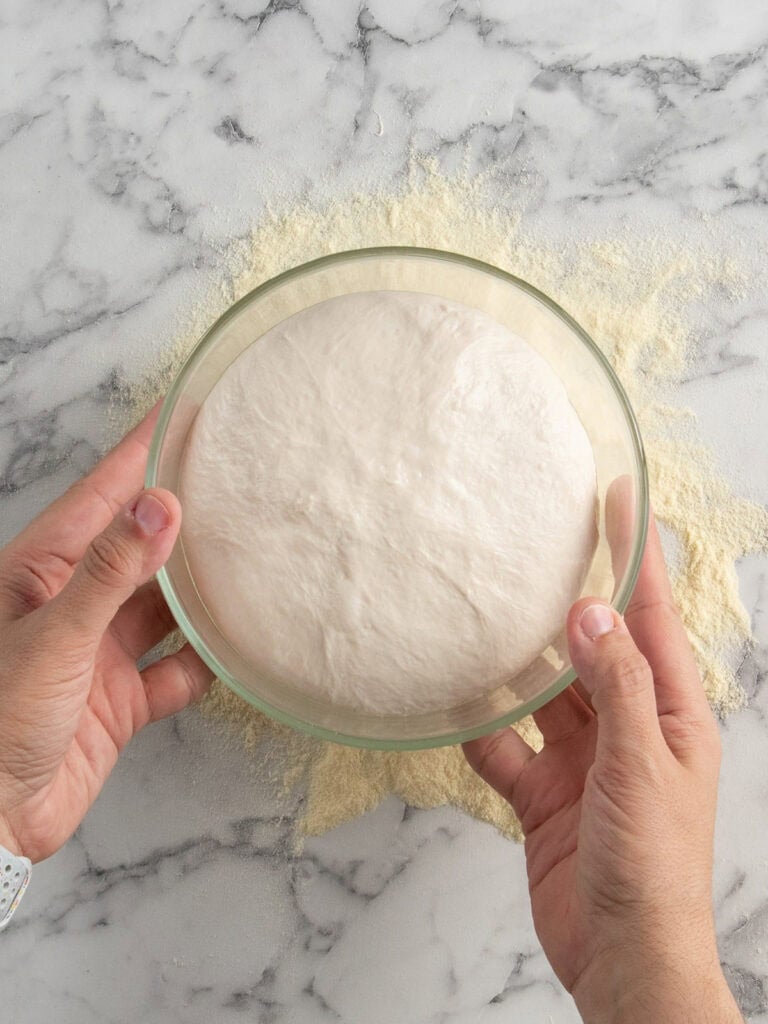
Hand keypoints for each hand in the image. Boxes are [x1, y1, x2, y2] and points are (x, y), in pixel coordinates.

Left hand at [0, 406, 211, 862]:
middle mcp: (74, 602)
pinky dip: (208, 660)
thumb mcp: (50, 636)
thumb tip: (160, 506)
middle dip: (186, 513)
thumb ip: (107, 573)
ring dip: (205, 587)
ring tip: (256, 553)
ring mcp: (100, 652)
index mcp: (41, 570)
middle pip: (142, 545)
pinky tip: (242, 646)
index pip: (102, 493)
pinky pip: (178, 670)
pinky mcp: (122, 699)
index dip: (144, 451)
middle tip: (240, 477)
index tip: (185, 411)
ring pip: (165, 604)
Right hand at [464, 517, 741, 1023]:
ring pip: (543, 689)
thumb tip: (589, 615)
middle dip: (568, 598)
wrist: (621, 959)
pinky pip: (503, 742)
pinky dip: (480, 724)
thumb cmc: (652, 868)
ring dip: (517, 660)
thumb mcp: (642, 767)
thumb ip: (616, 687)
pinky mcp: (541, 789)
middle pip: (592, 645)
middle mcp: (625, 724)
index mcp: (669, 711)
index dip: (636, 556)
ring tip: (486, 611)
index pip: (652, 616)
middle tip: (539, 543)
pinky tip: (454, 701)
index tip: (620, 498)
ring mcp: (581, 756)